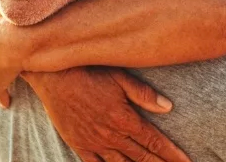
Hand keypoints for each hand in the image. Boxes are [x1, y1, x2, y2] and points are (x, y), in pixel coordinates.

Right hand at [24, 67, 189, 161]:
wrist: (53, 78)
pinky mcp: (79, 145)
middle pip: (142, 157)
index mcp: (124, 119)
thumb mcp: (118, 77)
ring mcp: (94, 143)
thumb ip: (143, 94)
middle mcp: (111, 136)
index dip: (172, 154)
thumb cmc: (87, 72)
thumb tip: (168, 108)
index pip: (154, 141)